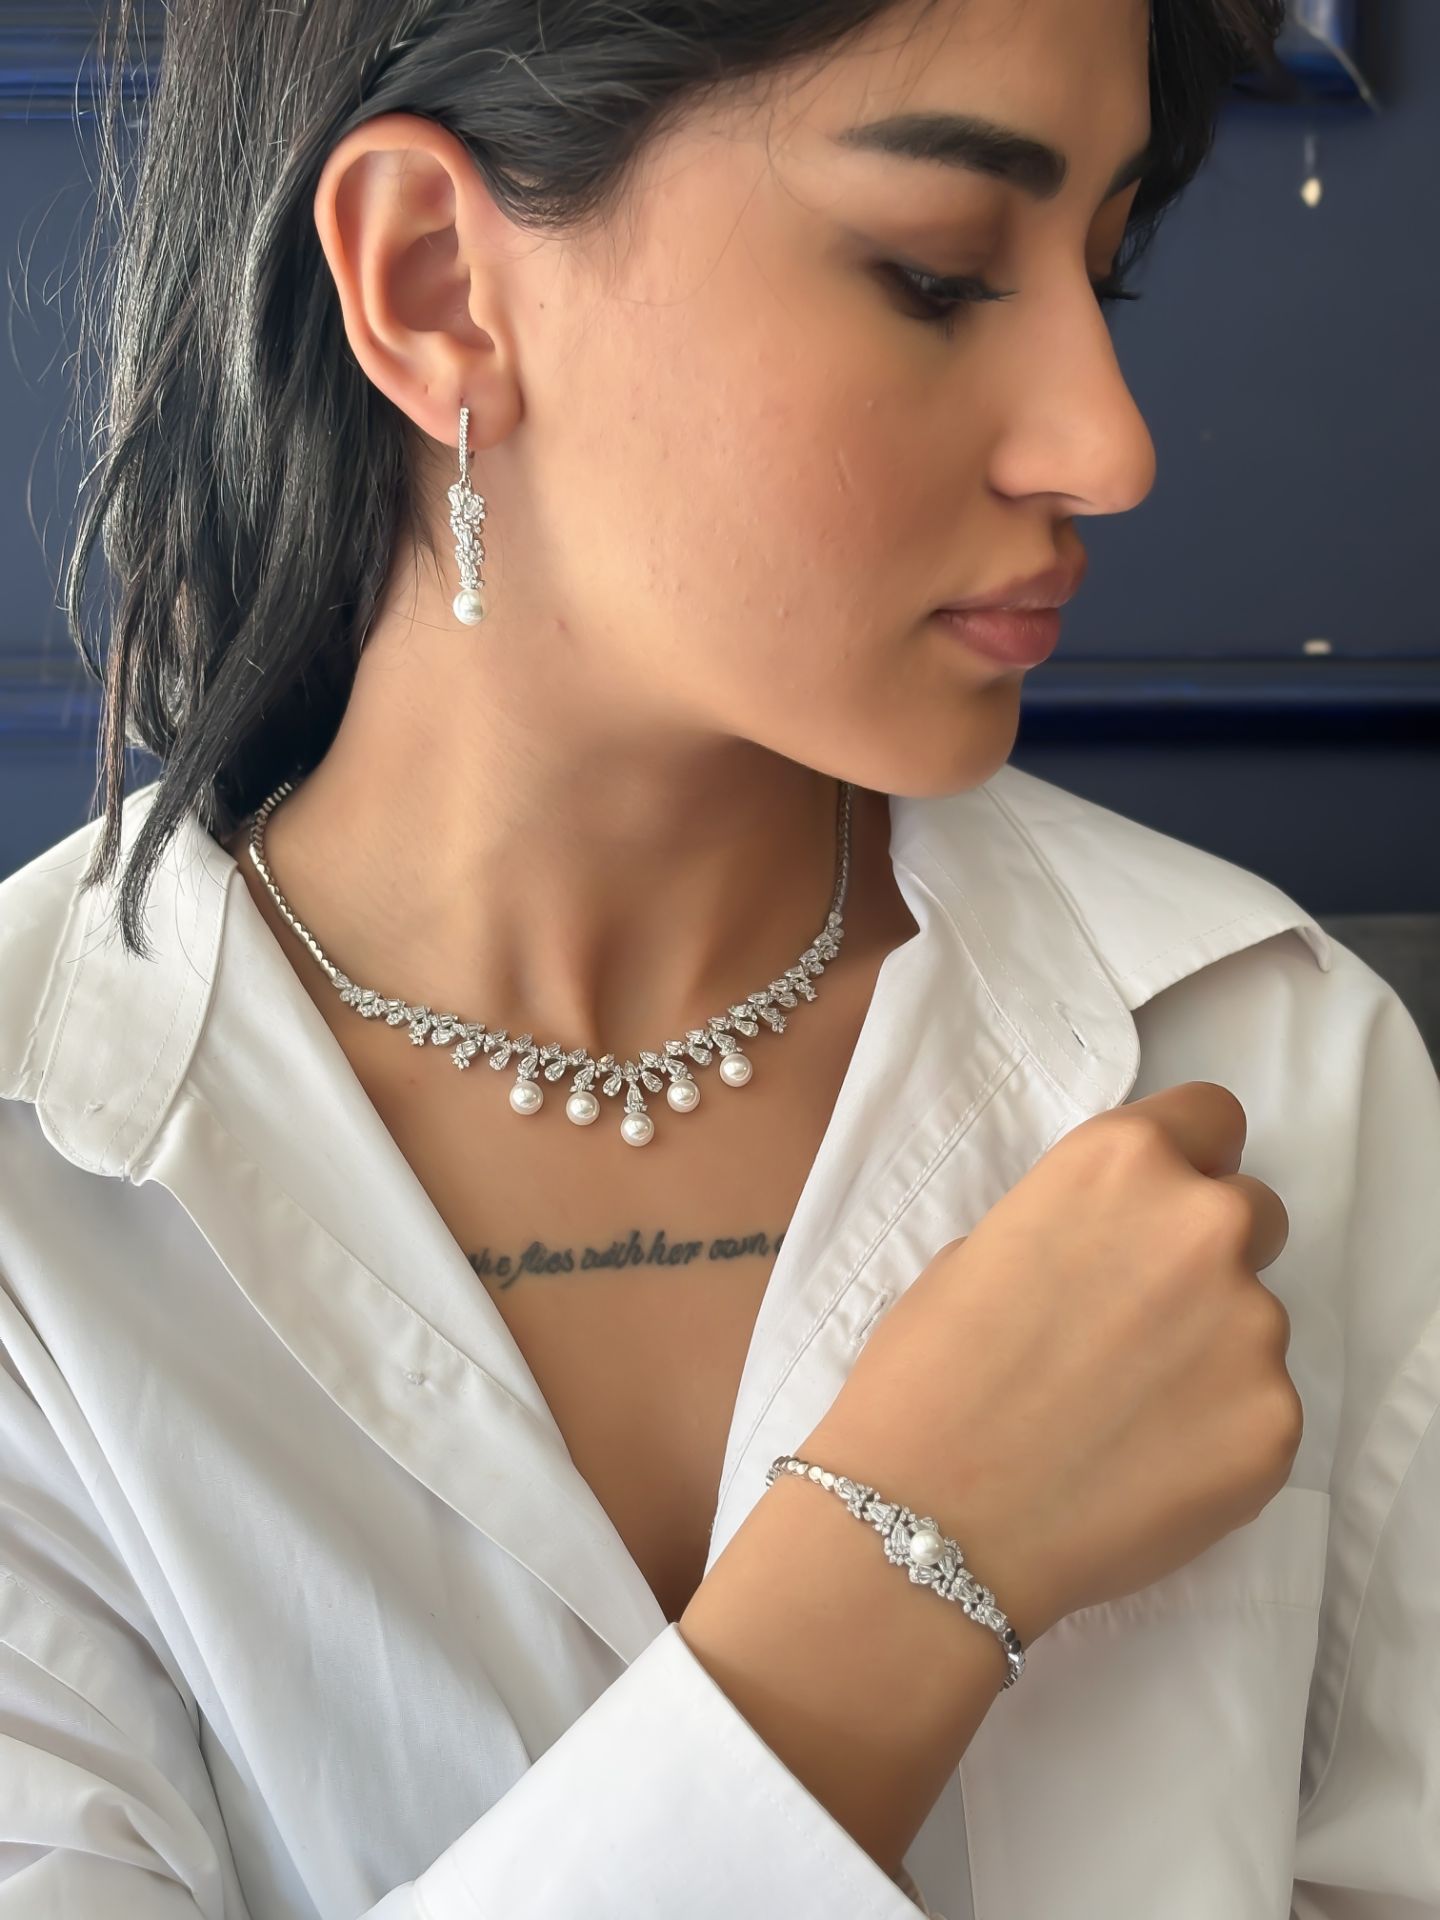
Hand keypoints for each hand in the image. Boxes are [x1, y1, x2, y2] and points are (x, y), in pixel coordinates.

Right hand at [801, 1082, 1299, 1642]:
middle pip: (1253, 1213)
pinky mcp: (1275, 1423)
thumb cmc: (927, 1375)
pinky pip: (1260, 1408)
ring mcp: (1252, 1326)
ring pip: (1255, 1321)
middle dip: (1208, 1255)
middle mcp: (1203, 1224)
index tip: (1161, 1209)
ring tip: (1121, 1413)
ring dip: (1209, 1350)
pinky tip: (1141, 1463)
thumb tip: (1119, 1250)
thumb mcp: (984, 1248)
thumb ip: (1082, 1228)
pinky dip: (1216, 1431)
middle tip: (1137, 1322)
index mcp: (1121, 1162)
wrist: (931, 1518)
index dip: (1189, 1161)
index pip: (1212, 1118)